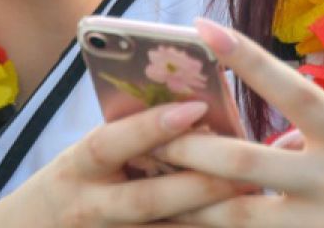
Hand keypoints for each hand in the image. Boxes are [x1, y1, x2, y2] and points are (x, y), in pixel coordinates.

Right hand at [0, 101, 241, 227]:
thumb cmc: (70, 186)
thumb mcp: (83, 158)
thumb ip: (126, 140)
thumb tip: (193, 110)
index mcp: (79, 166)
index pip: (114, 142)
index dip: (154, 126)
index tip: (197, 107)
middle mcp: (90, 207)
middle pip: (149, 200)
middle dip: (198, 185)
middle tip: (246, 169)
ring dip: (210, 220)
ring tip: (253, 201)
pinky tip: (234, 226)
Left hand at [153, 19, 323, 227]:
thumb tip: (281, 133)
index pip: (291, 90)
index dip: (246, 58)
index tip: (203, 29)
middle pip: (243, 163)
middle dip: (189, 148)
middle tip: (150, 134)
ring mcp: (323, 227)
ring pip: (238, 217)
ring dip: (191, 203)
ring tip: (154, 188)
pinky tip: (193, 225)